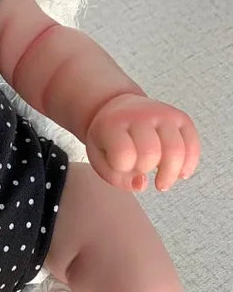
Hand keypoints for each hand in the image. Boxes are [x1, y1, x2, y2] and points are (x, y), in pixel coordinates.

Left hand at [85, 93, 199, 192]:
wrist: (120, 108)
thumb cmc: (109, 140)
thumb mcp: (100, 158)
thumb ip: (116, 178)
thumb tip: (143, 184)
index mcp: (113, 123)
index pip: (123, 154)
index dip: (123, 168)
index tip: (121, 166)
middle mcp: (140, 114)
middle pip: (150, 153)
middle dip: (145, 170)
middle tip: (141, 172)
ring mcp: (163, 114)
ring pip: (175, 150)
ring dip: (170, 174)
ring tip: (161, 183)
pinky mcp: (181, 117)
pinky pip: (192, 145)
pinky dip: (189, 165)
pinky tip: (180, 174)